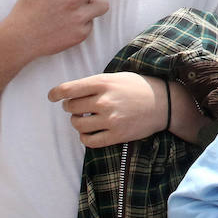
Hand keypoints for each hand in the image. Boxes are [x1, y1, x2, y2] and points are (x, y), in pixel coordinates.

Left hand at [48, 72, 166, 147]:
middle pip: (71, 107)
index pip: (69, 89)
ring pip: (77, 124)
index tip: (52, 96)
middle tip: (78, 106)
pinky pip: (88, 141)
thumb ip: (95, 83)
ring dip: (77, 122)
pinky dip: (84, 137)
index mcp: (104, 83)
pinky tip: (89, 132)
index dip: (56, 93)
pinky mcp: (116, 135)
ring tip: (85, 119)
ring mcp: (110, 119)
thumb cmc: (139, 87)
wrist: (165, 104)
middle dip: (71, 107)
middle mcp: (105, 101)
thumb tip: (69, 93)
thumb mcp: (117, 77)